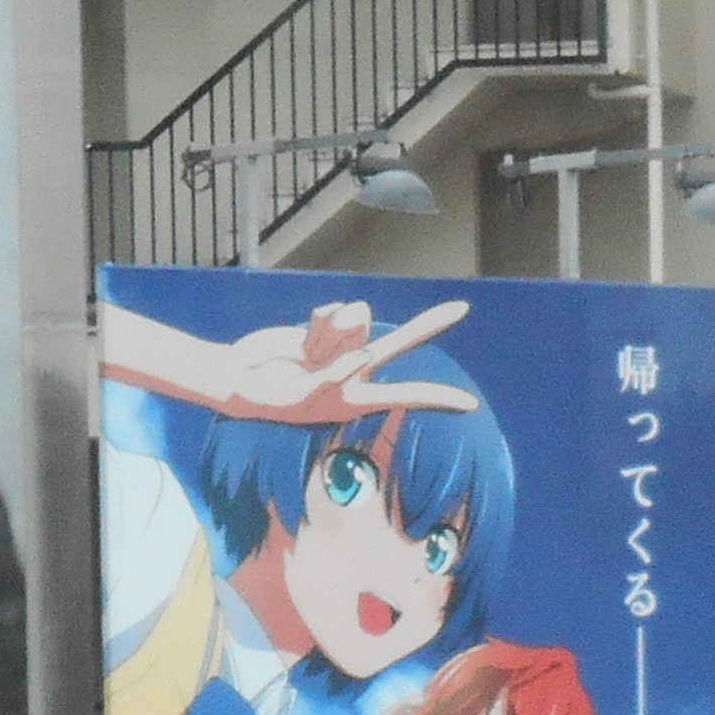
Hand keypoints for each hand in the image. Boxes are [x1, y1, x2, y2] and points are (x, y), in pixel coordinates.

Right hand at [195, 299, 479, 423]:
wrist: (243, 377)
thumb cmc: (273, 398)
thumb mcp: (308, 397)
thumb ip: (337, 374)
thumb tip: (363, 350)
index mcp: (360, 398)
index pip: (406, 395)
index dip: (438, 399)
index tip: (471, 405)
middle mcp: (359, 368)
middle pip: (402, 341)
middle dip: (431, 324)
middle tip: (462, 308)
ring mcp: (344, 344)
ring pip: (355, 322)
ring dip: (327, 337)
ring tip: (306, 358)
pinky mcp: (327, 325)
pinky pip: (333, 311)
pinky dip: (316, 325)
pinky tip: (302, 342)